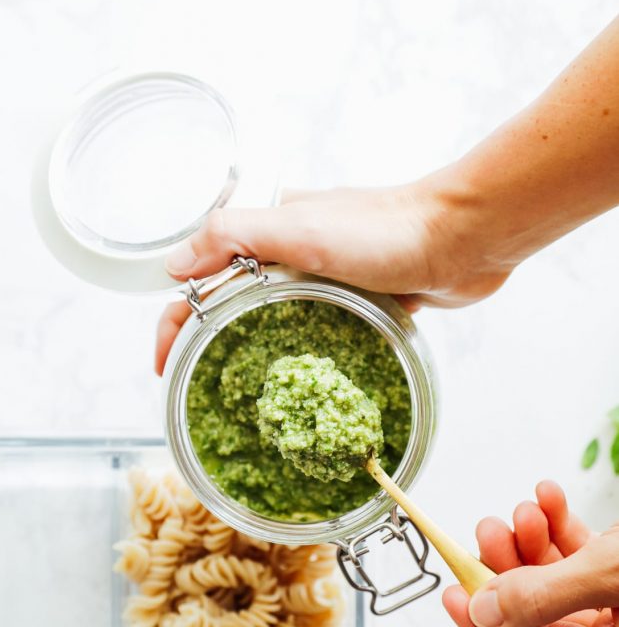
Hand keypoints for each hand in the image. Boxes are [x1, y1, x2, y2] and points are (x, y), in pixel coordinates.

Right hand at [154, 180, 512, 373]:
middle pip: (231, 303)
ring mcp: (324, 279)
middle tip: (198, 391)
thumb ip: (233, 237)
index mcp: (268, 231)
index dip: (174, 322)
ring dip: (251, 353)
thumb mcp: (298, 229)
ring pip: (272, 319)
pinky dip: (298, 354)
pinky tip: (296, 383)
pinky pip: (315, 331)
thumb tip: (173, 267)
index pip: (200, 278)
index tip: (164, 367)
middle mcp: (290, 253)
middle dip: (207, 344)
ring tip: (239, 398)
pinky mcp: (358, 301)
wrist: (462, 237)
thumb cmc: (384, 231)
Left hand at [443, 480, 618, 626]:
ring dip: (532, 538)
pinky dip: (560, 522)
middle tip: (490, 533)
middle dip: (507, 566)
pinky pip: (580, 550)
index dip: (485, 625)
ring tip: (524, 512)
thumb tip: (485, 612)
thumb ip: (548, 595)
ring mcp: (615, 600)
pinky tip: (548, 497)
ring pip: (556, 573)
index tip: (452, 595)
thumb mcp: (611, 578)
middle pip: (538, 608)